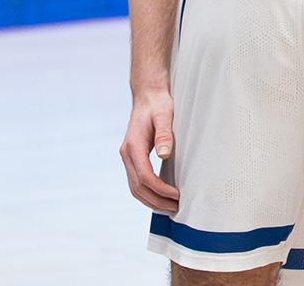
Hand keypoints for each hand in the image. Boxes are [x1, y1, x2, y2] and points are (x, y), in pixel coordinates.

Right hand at [119, 85, 179, 212]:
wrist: (147, 95)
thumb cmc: (157, 104)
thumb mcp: (164, 115)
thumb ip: (164, 135)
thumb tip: (164, 155)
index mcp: (133, 146)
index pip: (145, 177)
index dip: (160, 189)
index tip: (176, 195)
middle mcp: (127, 154)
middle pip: (138, 187)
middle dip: (156, 201)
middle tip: (176, 208)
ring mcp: (128, 157)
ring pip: (135, 187)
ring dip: (151, 201)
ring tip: (170, 208)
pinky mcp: (133, 157)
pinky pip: (136, 181)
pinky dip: (147, 193)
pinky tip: (160, 197)